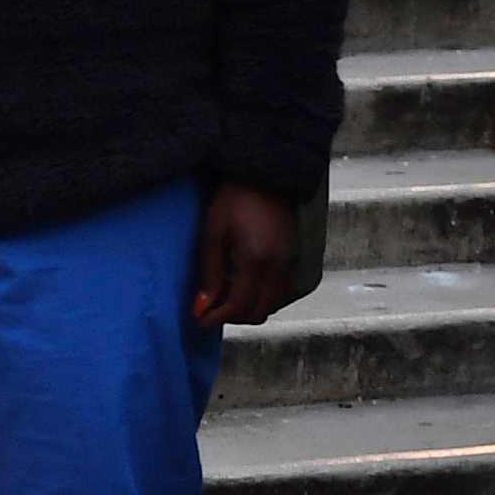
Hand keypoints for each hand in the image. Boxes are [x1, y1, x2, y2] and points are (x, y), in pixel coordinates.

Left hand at [190, 184, 295, 327]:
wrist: (265, 175)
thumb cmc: (233, 199)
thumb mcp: (212, 234)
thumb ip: (209, 274)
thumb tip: (202, 308)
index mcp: (256, 260)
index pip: (238, 306)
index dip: (216, 319)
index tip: (199, 320)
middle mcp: (278, 265)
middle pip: (258, 312)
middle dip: (232, 318)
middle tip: (210, 310)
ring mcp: (290, 262)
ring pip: (272, 305)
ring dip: (249, 309)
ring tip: (225, 297)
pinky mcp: (294, 257)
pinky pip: (281, 292)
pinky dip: (263, 298)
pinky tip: (244, 286)